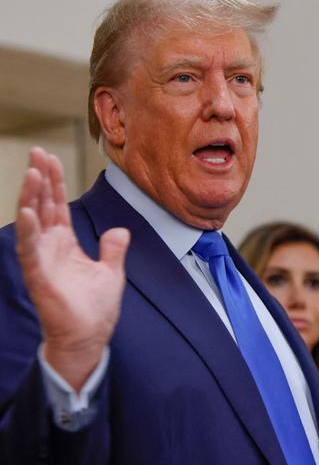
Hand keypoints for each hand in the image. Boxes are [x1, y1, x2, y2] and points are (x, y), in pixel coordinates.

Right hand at [15, 147, 129, 391]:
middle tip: (37, 152)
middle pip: (43, 206)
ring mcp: (42, 260)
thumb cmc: (95, 308)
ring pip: (34, 222)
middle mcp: (50, 247)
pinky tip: (28, 210)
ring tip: (32, 171)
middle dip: (41, 179)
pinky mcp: (40, 276)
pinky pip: (31, 249)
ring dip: (32, 196)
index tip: (50, 158)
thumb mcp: (111, 272)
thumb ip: (113, 249)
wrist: (89, 337)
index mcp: (66, 244)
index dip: (54, 182)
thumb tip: (119, 230)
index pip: (58, 206)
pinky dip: (29, 230)